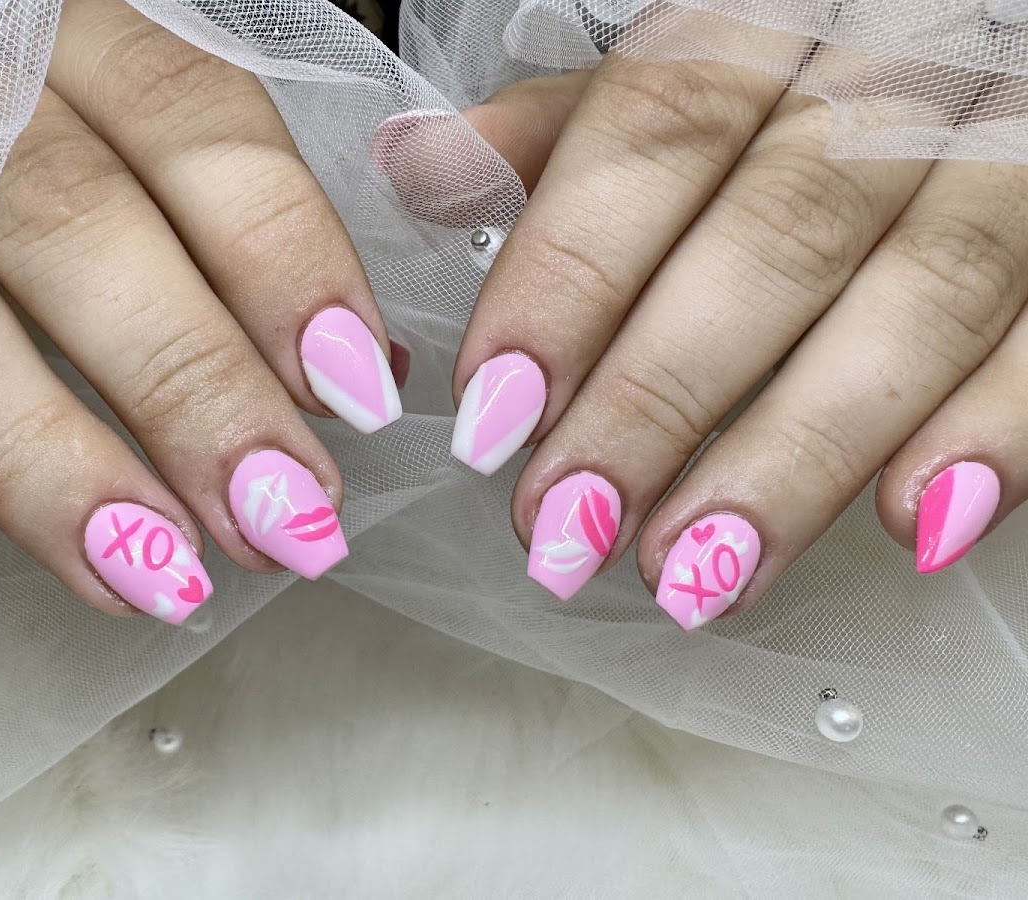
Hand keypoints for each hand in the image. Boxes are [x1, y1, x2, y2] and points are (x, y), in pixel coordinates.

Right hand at [0, 0, 405, 623]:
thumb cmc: (6, 120)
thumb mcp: (120, 119)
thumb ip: (230, 217)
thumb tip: (363, 358)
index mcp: (62, 30)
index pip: (193, 121)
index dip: (284, 258)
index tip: (356, 390)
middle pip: (75, 225)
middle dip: (189, 388)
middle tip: (281, 521)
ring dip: (47, 460)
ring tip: (156, 576)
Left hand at [380, 56, 1027, 627]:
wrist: (993, 31)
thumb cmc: (822, 73)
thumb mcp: (698, 67)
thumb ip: (573, 129)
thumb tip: (416, 163)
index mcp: (774, 16)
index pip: (657, 134)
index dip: (570, 278)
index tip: (495, 416)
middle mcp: (902, 65)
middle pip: (777, 232)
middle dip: (660, 398)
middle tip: (570, 530)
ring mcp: (1017, 147)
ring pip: (920, 295)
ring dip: (798, 454)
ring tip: (696, 577)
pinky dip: (1000, 432)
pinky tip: (909, 527)